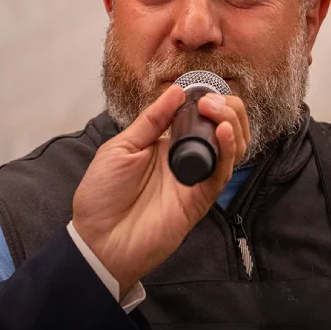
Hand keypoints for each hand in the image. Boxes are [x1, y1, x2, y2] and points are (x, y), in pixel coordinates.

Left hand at [72, 85, 249, 294]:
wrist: (98, 240)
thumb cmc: (103, 195)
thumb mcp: (121, 147)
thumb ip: (151, 120)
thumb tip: (176, 91)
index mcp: (166, 143)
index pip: (200, 116)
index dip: (208, 100)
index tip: (202, 89)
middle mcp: (186, 159)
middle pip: (223, 129)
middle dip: (227, 108)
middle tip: (211, 101)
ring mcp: (195, 179)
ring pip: (231, 149)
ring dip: (232, 124)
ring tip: (218, 111)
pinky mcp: (200, 199)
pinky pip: (221, 173)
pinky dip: (227, 151)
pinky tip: (223, 132)